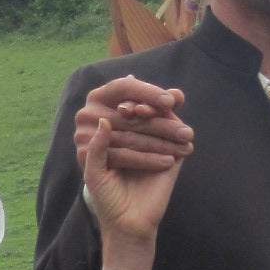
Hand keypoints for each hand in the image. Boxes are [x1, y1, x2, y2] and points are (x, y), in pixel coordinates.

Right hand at [72, 77, 191, 177]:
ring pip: (129, 137)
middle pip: (130, 117)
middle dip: (163, 125)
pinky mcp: (84, 156)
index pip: (124, 87)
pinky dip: (148, 159)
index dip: (148, 93)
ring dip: (161, 144)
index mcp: (98, 96)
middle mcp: (86, 112)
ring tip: (184, 148)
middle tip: (187, 133)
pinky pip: (123, 156)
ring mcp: (82, 134)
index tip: (171, 102)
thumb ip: (161, 106)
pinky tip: (169, 161)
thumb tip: (178, 94)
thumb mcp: (148, 121)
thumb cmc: (133, 141)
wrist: (113, 181)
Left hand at [82, 102, 184, 248]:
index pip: (121, 110)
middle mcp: (138, 137)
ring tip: (143, 111)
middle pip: (143, 108)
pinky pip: (177, 132)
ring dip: (155, 110)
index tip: (121, 109)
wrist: (129, 224)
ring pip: (161, 117)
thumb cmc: (107, 199)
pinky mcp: (175, 154)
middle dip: (140, 101)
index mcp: (116, 138)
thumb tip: (103, 120)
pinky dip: (172, 122)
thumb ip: (96, 147)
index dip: (123, 103)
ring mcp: (158, 144)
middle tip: (134, 109)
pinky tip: (166, 119)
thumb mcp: (94, 172)